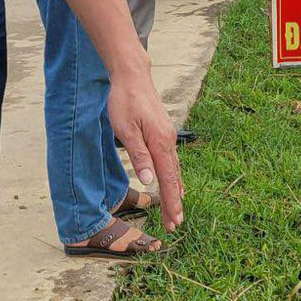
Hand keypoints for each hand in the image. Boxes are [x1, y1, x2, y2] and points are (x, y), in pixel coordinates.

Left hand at [108, 71, 182, 230]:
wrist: (132, 76)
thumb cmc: (125, 101)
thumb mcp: (126, 129)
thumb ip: (139, 155)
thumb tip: (149, 180)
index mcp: (160, 143)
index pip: (168, 179)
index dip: (171, 202)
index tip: (175, 221)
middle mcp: (168, 141)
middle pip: (174, 178)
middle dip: (175, 202)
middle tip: (175, 225)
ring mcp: (167, 136)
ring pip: (174, 170)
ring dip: (175, 191)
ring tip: (176, 210)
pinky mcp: (163, 132)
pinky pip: (171, 160)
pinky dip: (173, 176)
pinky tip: (174, 183)